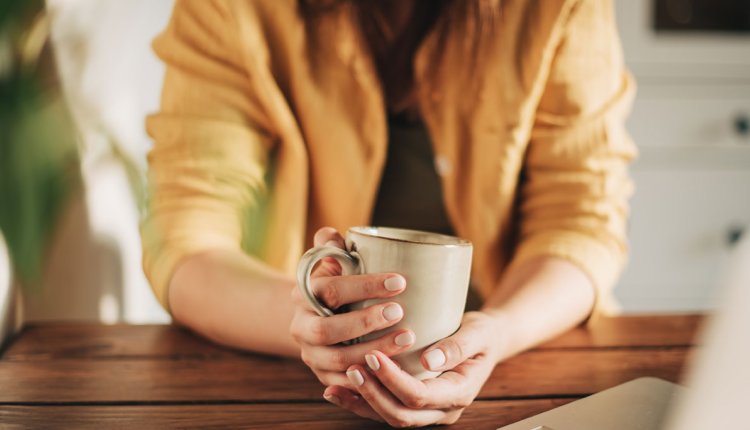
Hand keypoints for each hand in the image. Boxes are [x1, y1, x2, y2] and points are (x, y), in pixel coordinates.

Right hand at [290, 227, 415, 388]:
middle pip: (327, 329)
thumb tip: (331, 235)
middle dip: (365, 322)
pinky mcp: (324, 376)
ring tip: (407, 339)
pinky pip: (344, 383)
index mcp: (303, 294)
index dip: (364, 286)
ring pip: (338, 359)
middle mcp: (300, 326)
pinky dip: (368, 378)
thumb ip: (332, 247)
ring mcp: (311, 354)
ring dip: (374, 350)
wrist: (317, 318)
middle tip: (399, 312)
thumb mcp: (332, 263)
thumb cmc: (336, 284)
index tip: (399, 281)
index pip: (331, 290)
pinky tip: (394, 369)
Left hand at [322, 311, 504, 426]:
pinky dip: (361, 402)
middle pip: (401, 414)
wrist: (487, 342)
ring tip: (336, 383)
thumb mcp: (477, 332)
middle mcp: (442, 409)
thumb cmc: (482, 333)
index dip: (393, 380)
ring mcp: (428, 411)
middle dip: (373, 394)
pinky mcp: (414, 404)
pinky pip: (385, 409)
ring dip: (362, 402)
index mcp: (459, 393)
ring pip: (389, 417)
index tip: (373, 355)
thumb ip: (456, 347)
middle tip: (352, 367)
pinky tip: (338, 390)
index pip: (419, 396)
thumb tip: (429, 361)